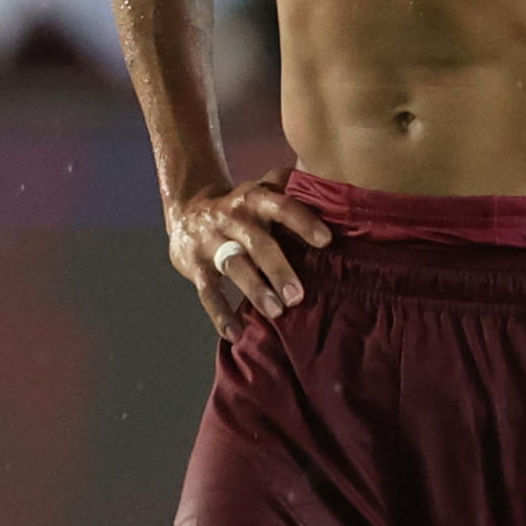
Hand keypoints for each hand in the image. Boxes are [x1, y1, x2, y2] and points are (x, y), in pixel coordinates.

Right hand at [166, 167, 331, 342]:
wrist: (187, 211)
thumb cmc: (242, 208)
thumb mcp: (262, 192)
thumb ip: (292, 192)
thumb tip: (338, 194)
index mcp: (255, 197)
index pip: (281, 205)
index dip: (303, 221)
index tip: (326, 240)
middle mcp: (232, 216)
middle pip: (258, 242)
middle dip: (279, 269)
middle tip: (298, 295)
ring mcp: (211, 240)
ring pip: (234, 266)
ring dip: (255, 289)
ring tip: (276, 312)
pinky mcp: (194, 264)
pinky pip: (207, 291)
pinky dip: (220, 314)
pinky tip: (235, 334)